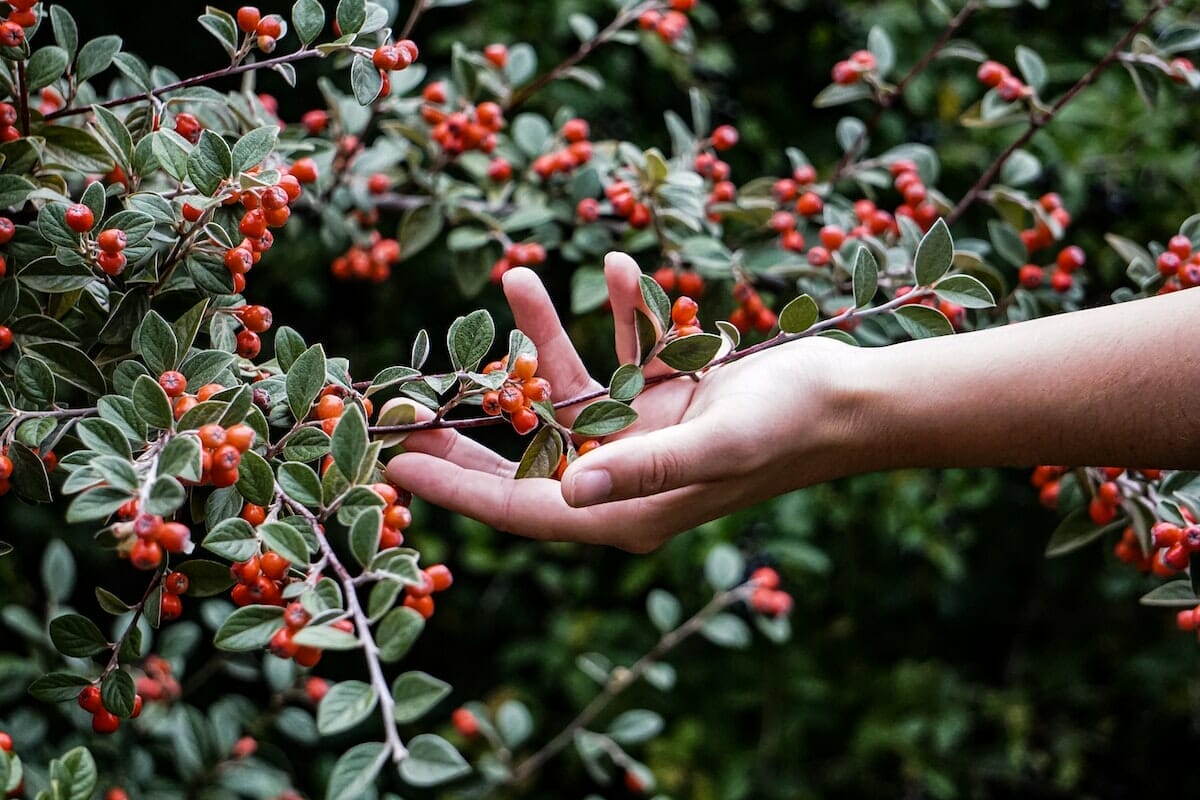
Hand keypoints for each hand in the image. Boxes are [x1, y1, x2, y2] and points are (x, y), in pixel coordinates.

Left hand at [385, 252, 860, 550]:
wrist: (849, 396)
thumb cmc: (789, 426)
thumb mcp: (716, 445)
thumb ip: (642, 467)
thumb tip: (568, 489)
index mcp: (625, 511)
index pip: (520, 507)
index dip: (456, 489)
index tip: (395, 467)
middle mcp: (623, 480)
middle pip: (524, 456)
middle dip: (468, 426)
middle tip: (406, 401)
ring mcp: (639, 440)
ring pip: (568, 392)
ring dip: (546, 334)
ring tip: (515, 274)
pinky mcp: (660, 403)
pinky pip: (618, 357)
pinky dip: (611, 317)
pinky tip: (612, 269)